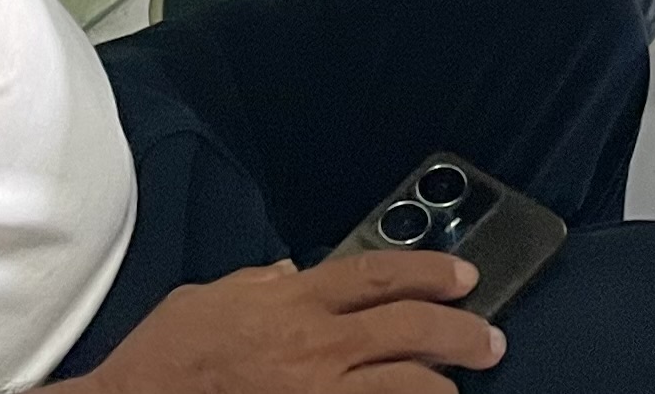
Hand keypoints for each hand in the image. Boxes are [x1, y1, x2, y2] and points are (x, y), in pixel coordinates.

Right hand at [65, 250, 500, 392]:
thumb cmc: (164, 360)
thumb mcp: (209, 299)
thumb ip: (259, 283)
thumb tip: (293, 272)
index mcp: (293, 303)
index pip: (379, 276)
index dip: (430, 272)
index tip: (463, 278)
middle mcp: (317, 346)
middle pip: (412, 329)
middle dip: (462, 332)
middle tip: (490, 340)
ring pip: (409, 386)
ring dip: (442, 386)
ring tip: (459, 386)